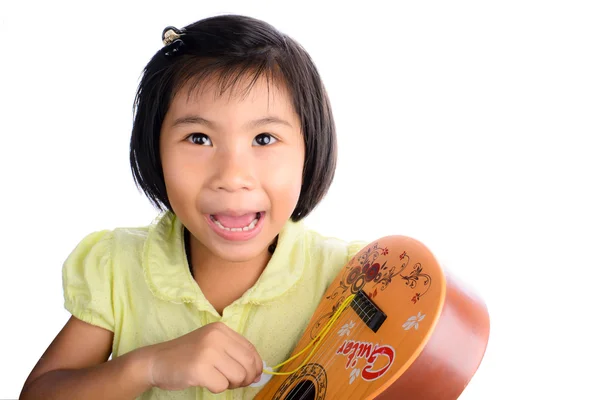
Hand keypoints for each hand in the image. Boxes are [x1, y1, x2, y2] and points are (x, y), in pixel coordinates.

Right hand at [147, 322, 262, 392]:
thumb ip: (234, 354)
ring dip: (231, 384)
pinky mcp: (199, 369)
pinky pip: (222, 386)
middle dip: (246, 378)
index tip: (253, 376)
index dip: (256, 366)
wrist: (156, 361)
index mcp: (221, 329)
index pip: (251, 349)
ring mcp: (207, 352)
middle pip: (248, 364)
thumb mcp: (211, 345)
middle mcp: (216, 337)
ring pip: (238, 376)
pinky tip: (206, 381)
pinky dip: (217, 388)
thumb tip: (259, 373)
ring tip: (218, 379)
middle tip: (235, 383)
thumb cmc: (186, 356)